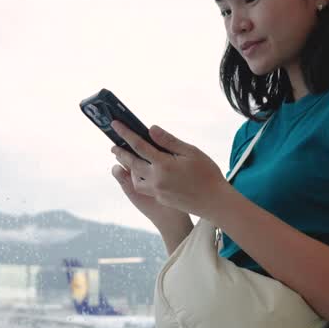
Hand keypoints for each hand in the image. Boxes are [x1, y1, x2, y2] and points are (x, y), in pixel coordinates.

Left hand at [109, 121, 227, 218]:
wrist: (215, 202)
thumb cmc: (207, 174)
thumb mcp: (191, 152)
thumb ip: (169, 141)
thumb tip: (151, 130)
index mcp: (164, 165)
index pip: (139, 145)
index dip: (126, 134)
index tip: (115, 124)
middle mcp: (156, 179)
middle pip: (132, 163)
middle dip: (121, 153)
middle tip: (113, 146)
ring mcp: (157, 191)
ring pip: (135, 179)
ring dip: (130, 169)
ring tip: (127, 160)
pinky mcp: (161, 199)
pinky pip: (145, 188)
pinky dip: (141, 179)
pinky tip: (145, 173)